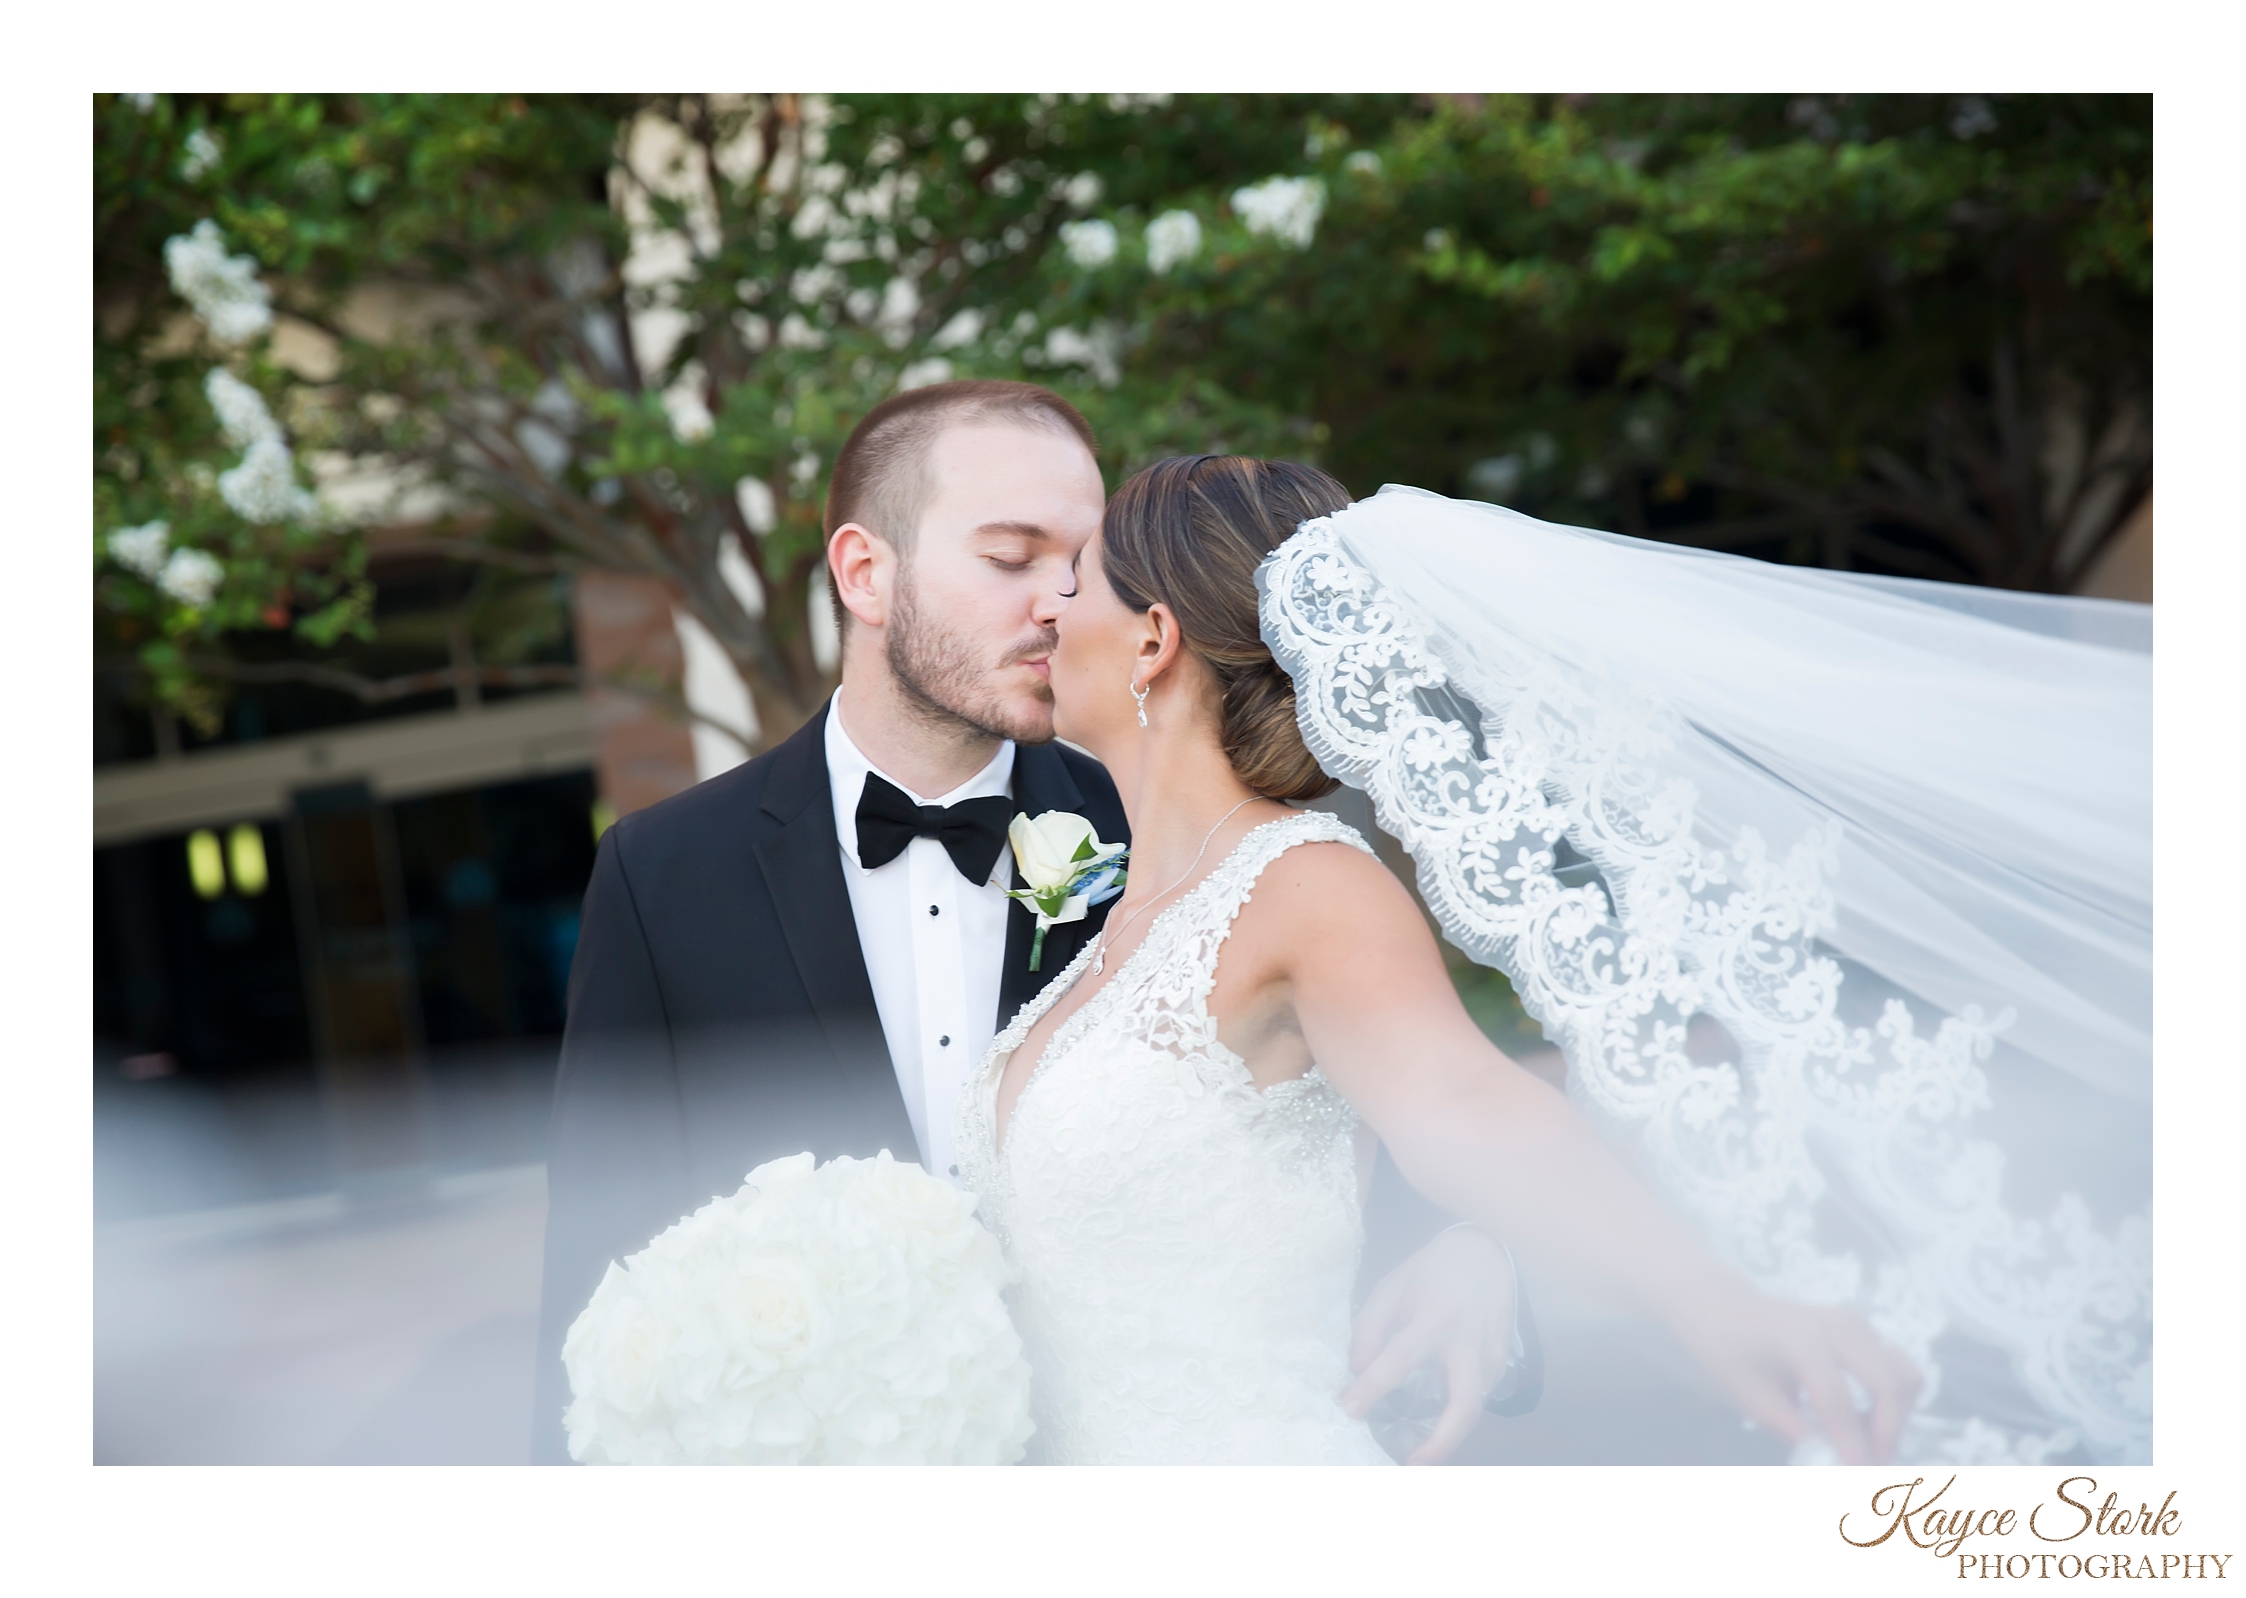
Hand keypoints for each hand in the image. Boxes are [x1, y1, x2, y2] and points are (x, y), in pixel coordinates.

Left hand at [1342, 1225, 1516, 1464]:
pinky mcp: (1503, 1361)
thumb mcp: (1391, 1286)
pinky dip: (1457, 1410)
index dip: (1371, 1388)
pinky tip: (1436, 1413)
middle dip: (1440, 1443)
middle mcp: (1469, 1342)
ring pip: (1475, 1408)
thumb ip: (1369, 1327)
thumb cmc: (1432, 1269)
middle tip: (1411, 1463)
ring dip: (1448, 1432)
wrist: (1486, 1252)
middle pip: (1464, 1407)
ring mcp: (1493, 1355)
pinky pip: (1479, 1394)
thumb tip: (1358, 1370)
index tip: (1349, 1410)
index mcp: (1436, 1317)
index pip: (1399, 1360)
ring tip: (1418, 1446)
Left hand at [1665, 1281, 1923, 1464]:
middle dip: (1888, 1432)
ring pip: (1904, 1374)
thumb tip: (1837, 1464)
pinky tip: (1866, 1422)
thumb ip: (1794, 1430)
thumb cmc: (1731, 1353)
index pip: (1835, 1398)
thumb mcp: (1750, 1397)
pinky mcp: (1864, 1330)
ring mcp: (1855, 1324)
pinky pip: (1898, 1369)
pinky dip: (1894, 1402)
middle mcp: (1835, 1325)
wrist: (1726, 1310)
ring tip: (1867, 1444)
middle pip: (1888, 1382)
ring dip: (1897, 1417)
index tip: (1857, 1476)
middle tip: (1870, 1465)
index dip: (1850, 1443)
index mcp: (1798, 1338)